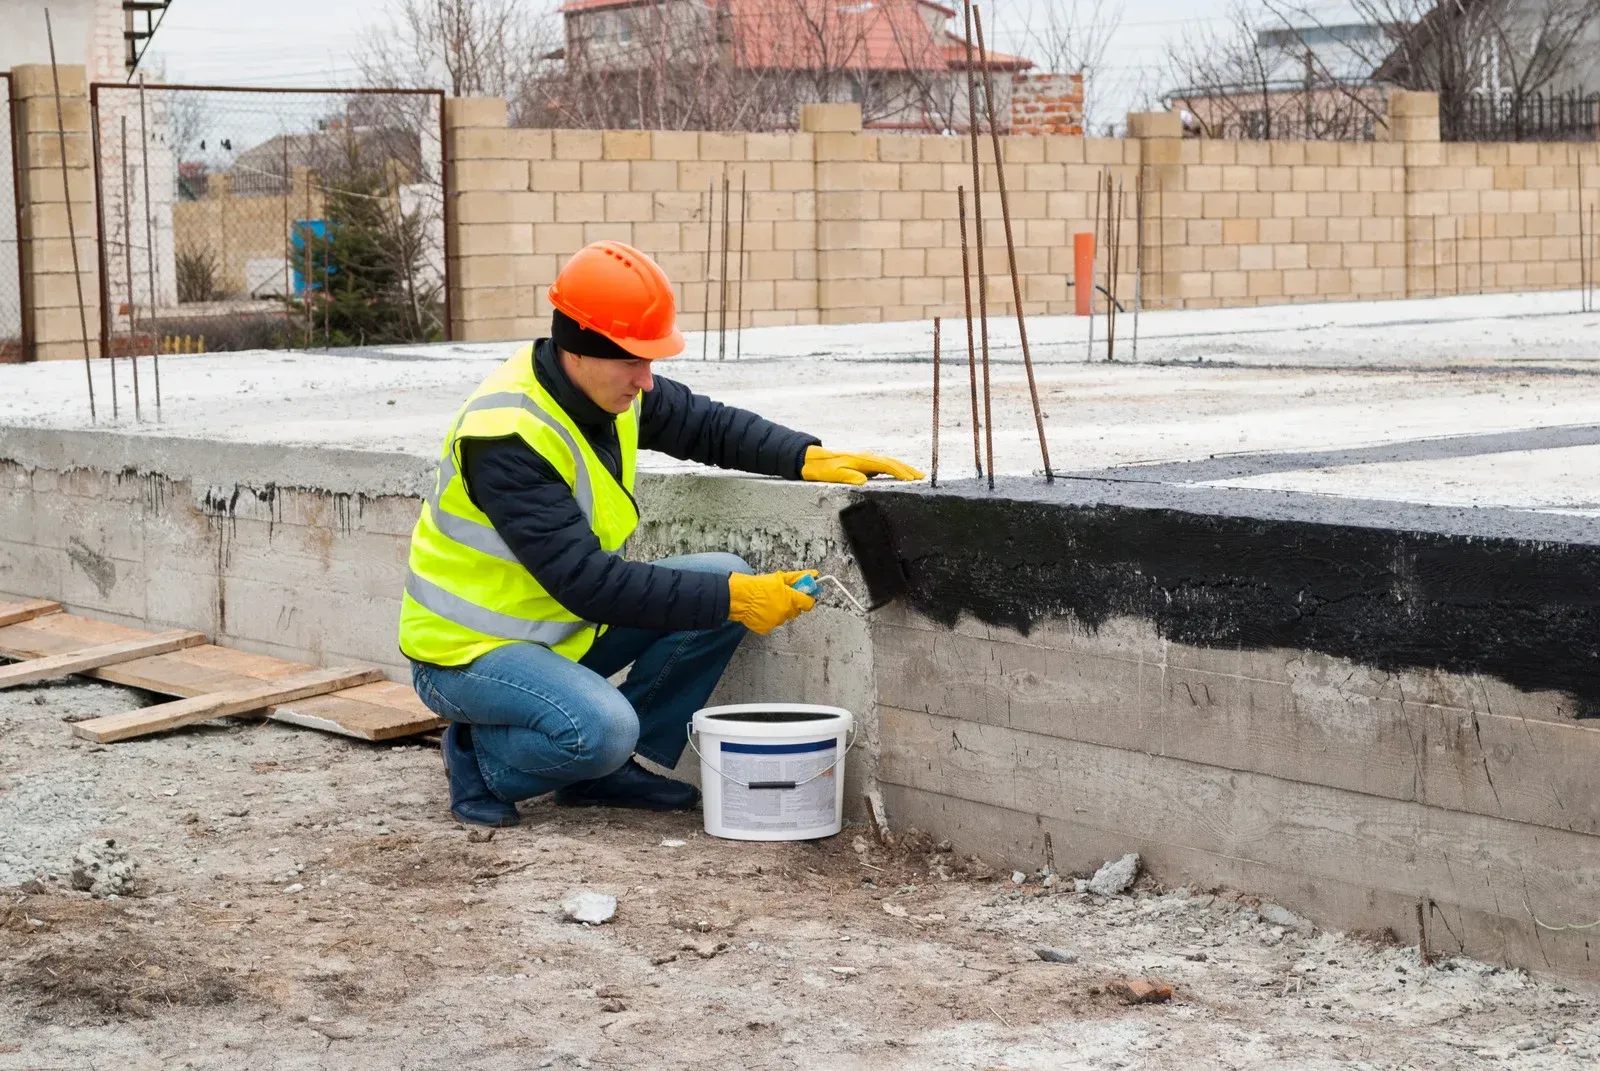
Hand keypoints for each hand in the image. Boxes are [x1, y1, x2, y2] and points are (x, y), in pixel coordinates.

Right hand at [728, 570, 816, 634]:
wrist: (739, 597)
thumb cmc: (757, 586)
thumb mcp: (779, 578)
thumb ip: (797, 577)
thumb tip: (813, 574)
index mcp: (790, 599)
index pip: (808, 603)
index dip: (806, 598)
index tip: (803, 595)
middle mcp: (785, 612)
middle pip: (796, 611)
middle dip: (791, 604)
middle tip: (781, 596)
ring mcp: (776, 621)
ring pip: (784, 617)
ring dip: (780, 610)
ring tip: (768, 602)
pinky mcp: (767, 628)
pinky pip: (773, 623)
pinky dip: (769, 618)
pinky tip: (762, 610)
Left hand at [801, 447, 924, 485]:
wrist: (812, 460)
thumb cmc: (823, 469)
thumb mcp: (833, 474)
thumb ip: (848, 476)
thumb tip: (864, 481)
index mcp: (862, 460)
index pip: (885, 465)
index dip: (899, 472)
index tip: (911, 479)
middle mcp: (866, 458)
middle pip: (891, 462)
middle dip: (907, 469)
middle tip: (921, 477)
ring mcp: (866, 460)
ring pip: (889, 463)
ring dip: (903, 468)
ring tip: (917, 476)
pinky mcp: (864, 464)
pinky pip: (883, 466)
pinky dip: (894, 469)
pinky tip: (899, 475)